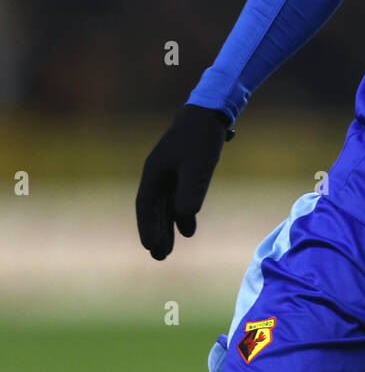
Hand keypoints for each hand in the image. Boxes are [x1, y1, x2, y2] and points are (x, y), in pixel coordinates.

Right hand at [136, 105, 234, 259]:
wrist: (210, 114)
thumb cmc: (201, 138)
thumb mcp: (197, 166)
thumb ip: (190, 190)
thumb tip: (182, 217)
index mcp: (154, 172)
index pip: (146, 205)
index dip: (147, 226)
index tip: (150, 247)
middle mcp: (158, 175)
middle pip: (153, 209)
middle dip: (155, 233)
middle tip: (158, 257)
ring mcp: (170, 174)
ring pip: (165, 206)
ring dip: (166, 227)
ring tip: (167, 251)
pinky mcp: (183, 172)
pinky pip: (177, 198)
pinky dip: (181, 214)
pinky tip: (187, 229)